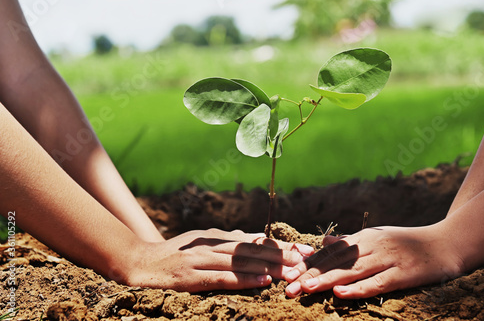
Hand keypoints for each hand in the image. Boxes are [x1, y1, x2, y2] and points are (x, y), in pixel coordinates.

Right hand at [124, 228, 314, 291]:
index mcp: (216, 237)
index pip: (254, 241)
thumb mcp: (202, 241)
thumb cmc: (174, 253)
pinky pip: (222, 279)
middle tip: (306, 261)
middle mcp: (211, 245)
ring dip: (270, 268)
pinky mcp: (191, 277)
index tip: (304, 250)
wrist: (140, 263)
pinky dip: (244, 279)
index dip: (280, 246)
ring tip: (293, 272)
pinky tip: (263, 282)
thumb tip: (254, 238)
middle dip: (282, 256)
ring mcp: (201, 260)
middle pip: (253, 250)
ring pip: (242, 263)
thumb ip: (227, 240)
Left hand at [284, 224, 463, 298]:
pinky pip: (378, 283)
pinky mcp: (403, 274)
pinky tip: (341, 293)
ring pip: (352, 271)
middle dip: (310, 274)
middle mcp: (372, 246)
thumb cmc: (408, 243)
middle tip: (288, 287)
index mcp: (363, 238)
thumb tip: (324, 241)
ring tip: (305, 288)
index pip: (330, 252)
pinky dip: (358, 288)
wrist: (446, 242)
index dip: (308, 264)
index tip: (288, 274)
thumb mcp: (376, 237)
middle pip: (336, 262)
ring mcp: (388, 259)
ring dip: (327, 280)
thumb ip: (350, 242)